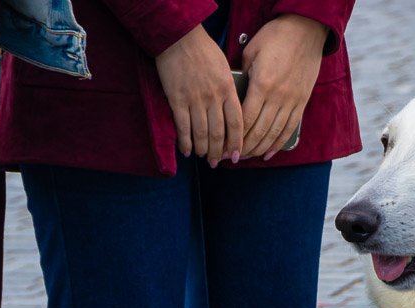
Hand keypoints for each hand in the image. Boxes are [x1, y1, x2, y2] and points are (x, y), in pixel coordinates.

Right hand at [156, 25, 243, 165]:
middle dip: (218, 152)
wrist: (179, 37)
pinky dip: (186, 142)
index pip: (237, 123)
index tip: (236, 155)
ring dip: (203, 149)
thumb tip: (231, 110)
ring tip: (203, 156)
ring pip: (202, 133)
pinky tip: (187, 151)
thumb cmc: (203, 50)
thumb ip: (228, 89)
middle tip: (216, 162)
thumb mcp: (224, 68)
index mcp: (228, 89)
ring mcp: (195, 100)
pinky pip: (183, 127)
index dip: (237, 143)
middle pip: (219, 133)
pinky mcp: (177, 100)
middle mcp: (213, 98)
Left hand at [241, 15, 327, 159]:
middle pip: (259, 131)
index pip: (245, 119)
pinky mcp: (302, 101)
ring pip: (274, 133)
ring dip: (260, 148)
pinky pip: (290, 128)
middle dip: (244, 147)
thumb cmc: (275, 36)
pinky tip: (269, 153)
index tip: (225, 146)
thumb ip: (243, 75)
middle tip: (232, 157)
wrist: (306, 29)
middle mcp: (278, 97)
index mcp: (262, 84)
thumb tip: (235, 94)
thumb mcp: (251, 51)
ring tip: (248, 157)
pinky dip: (279, 143)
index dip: (235, 136)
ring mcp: (292, 101)